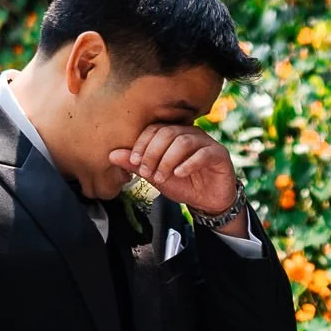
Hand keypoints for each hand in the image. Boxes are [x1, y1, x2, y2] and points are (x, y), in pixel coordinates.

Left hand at [110, 124, 241, 221]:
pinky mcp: (219, 154)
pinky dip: (188, 164)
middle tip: (147, 172)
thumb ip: (137, 165)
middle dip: (153, 153)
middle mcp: (190, 133)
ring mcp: (206, 142)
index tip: (133, 161)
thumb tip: (112, 155)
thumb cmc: (184, 184)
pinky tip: (179, 174)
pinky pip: (202, 154)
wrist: (208, 201)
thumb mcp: (156, 176)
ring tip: (161, 177)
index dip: (142, 143)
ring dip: (167, 160)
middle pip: (168, 133)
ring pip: (183, 142)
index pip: (154, 129)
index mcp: (174, 134)